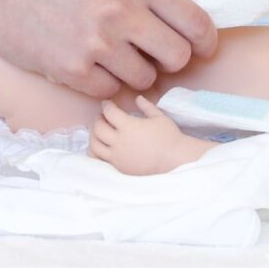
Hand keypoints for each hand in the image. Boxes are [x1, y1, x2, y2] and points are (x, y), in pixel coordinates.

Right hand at [0, 0, 217, 99]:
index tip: (200, 48)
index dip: (205, 41)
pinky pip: (110, 91)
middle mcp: (122, 10)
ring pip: (145, 78)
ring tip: (114, 56)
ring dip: (136, 73)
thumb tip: (188, 14)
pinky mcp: (72, 69)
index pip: (196, 21)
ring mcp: (97, 41)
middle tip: (155, 56)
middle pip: (178, 56)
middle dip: (172, 61)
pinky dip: (104, 83)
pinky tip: (88, 64)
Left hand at [89, 96, 210, 174]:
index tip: (107, 103)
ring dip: (93, 136)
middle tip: (101, 117)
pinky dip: (95, 153)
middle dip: (97, 120)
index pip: (109, 112)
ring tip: (98, 132)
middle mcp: (119, 141)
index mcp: (128, 126)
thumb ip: (146, 107)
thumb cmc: (169, 137)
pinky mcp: (119, 169)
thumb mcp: (159, 117)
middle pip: (98, 128)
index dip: (106, 106)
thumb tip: (137, 99)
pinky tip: (99, 149)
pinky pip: (99, 161)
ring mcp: (118, 157)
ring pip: (95, 145)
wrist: (175, 161)